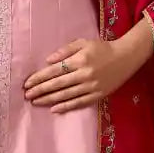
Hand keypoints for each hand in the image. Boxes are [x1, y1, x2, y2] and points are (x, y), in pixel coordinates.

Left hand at [23, 24, 153, 113]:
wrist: (126, 57)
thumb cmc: (102, 48)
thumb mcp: (84, 42)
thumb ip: (65, 50)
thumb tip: (48, 61)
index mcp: (79, 60)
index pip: (54, 71)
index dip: (39, 78)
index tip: (27, 83)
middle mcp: (84, 74)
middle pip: (58, 84)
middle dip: (40, 90)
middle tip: (27, 95)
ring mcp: (91, 86)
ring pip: (66, 95)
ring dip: (49, 100)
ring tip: (36, 102)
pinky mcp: (98, 95)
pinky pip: (79, 103)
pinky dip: (66, 106)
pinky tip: (54, 109)